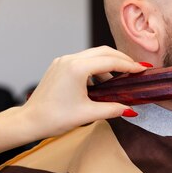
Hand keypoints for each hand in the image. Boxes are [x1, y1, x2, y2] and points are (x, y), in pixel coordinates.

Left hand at [19, 46, 148, 139]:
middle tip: (136, 69)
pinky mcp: (59, 65)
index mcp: (77, 68)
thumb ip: (112, 109)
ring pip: (93, 54)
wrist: (29, 121)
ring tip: (121, 78)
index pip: (110, 61)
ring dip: (109, 63)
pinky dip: (96, 67)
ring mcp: (63, 60)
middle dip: (122, 60)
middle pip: (103, 52)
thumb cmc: (55, 118)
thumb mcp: (88, 115)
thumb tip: (130, 109)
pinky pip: (83, 60)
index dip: (129, 66)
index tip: (142, 69)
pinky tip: (102, 82)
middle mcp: (70, 59)